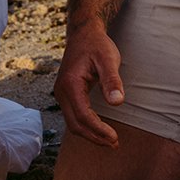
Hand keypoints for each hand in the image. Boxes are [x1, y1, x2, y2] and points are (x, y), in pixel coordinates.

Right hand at [56, 25, 124, 146]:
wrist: (84, 34)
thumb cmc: (97, 45)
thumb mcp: (108, 59)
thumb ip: (112, 81)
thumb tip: (117, 103)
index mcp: (71, 84)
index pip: (83, 115)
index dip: (98, 130)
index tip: (115, 138)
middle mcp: (62, 91)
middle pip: (75, 124)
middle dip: (94, 137)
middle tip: (114, 144)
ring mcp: (61, 94)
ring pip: (72, 123)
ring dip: (90, 134)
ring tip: (110, 141)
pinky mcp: (66, 95)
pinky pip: (73, 116)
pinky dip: (86, 126)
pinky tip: (100, 129)